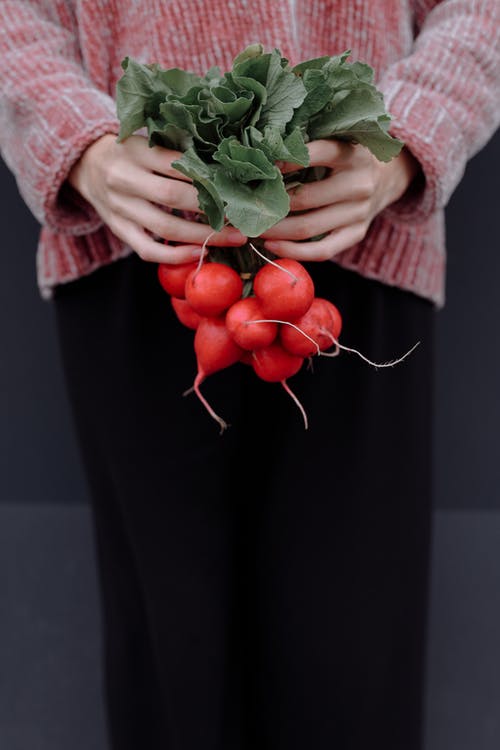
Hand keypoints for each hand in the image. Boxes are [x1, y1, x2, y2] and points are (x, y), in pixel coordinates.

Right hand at [67, 134, 245, 263]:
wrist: (86, 164)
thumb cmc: (130, 152)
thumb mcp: (147, 140)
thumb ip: (177, 150)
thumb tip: (225, 166)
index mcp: (135, 151)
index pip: (177, 164)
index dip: (208, 177)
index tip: (237, 186)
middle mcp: (124, 179)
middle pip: (173, 196)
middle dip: (211, 208)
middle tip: (242, 215)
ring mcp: (119, 207)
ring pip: (165, 227)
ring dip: (202, 235)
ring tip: (232, 238)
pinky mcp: (118, 229)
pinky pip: (148, 250)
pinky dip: (176, 255)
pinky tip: (200, 253)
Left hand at [261, 140, 420, 260]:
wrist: (385, 177)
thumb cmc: (344, 157)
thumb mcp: (336, 141)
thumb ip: (307, 145)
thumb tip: (259, 154)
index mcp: (352, 154)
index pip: (316, 154)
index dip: (285, 161)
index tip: (261, 167)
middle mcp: (359, 183)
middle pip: (304, 198)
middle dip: (269, 204)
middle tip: (244, 206)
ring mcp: (360, 212)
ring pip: (308, 227)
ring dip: (274, 231)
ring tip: (252, 228)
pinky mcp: (356, 234)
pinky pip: (321, 250)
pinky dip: (293, 252)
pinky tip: (272, 247)